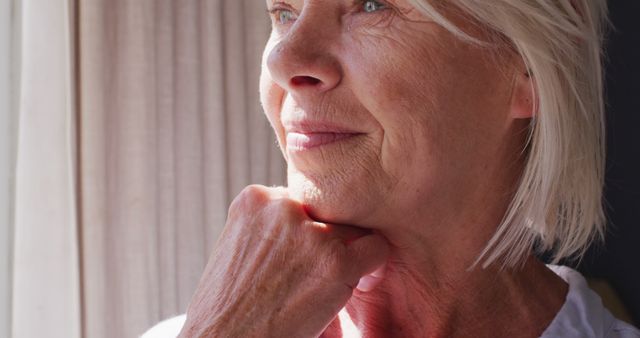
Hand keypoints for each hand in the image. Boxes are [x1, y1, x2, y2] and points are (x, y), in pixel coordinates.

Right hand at [179, 185, 388, 336]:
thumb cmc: (228, 306)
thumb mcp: (238, 248)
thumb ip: (268, 227)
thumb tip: (309, 220)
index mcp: (255, 200)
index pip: (300, 201)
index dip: (304, 230)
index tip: (299, 257)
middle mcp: (283, 207)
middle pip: (326, 211)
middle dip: (324, 240)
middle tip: (313, 273)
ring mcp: (310, 232)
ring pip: (351, 229)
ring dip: (344, 254)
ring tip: (328, 283)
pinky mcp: (335, 261)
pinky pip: (375, 249)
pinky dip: (373, 267)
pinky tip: (358, 284)